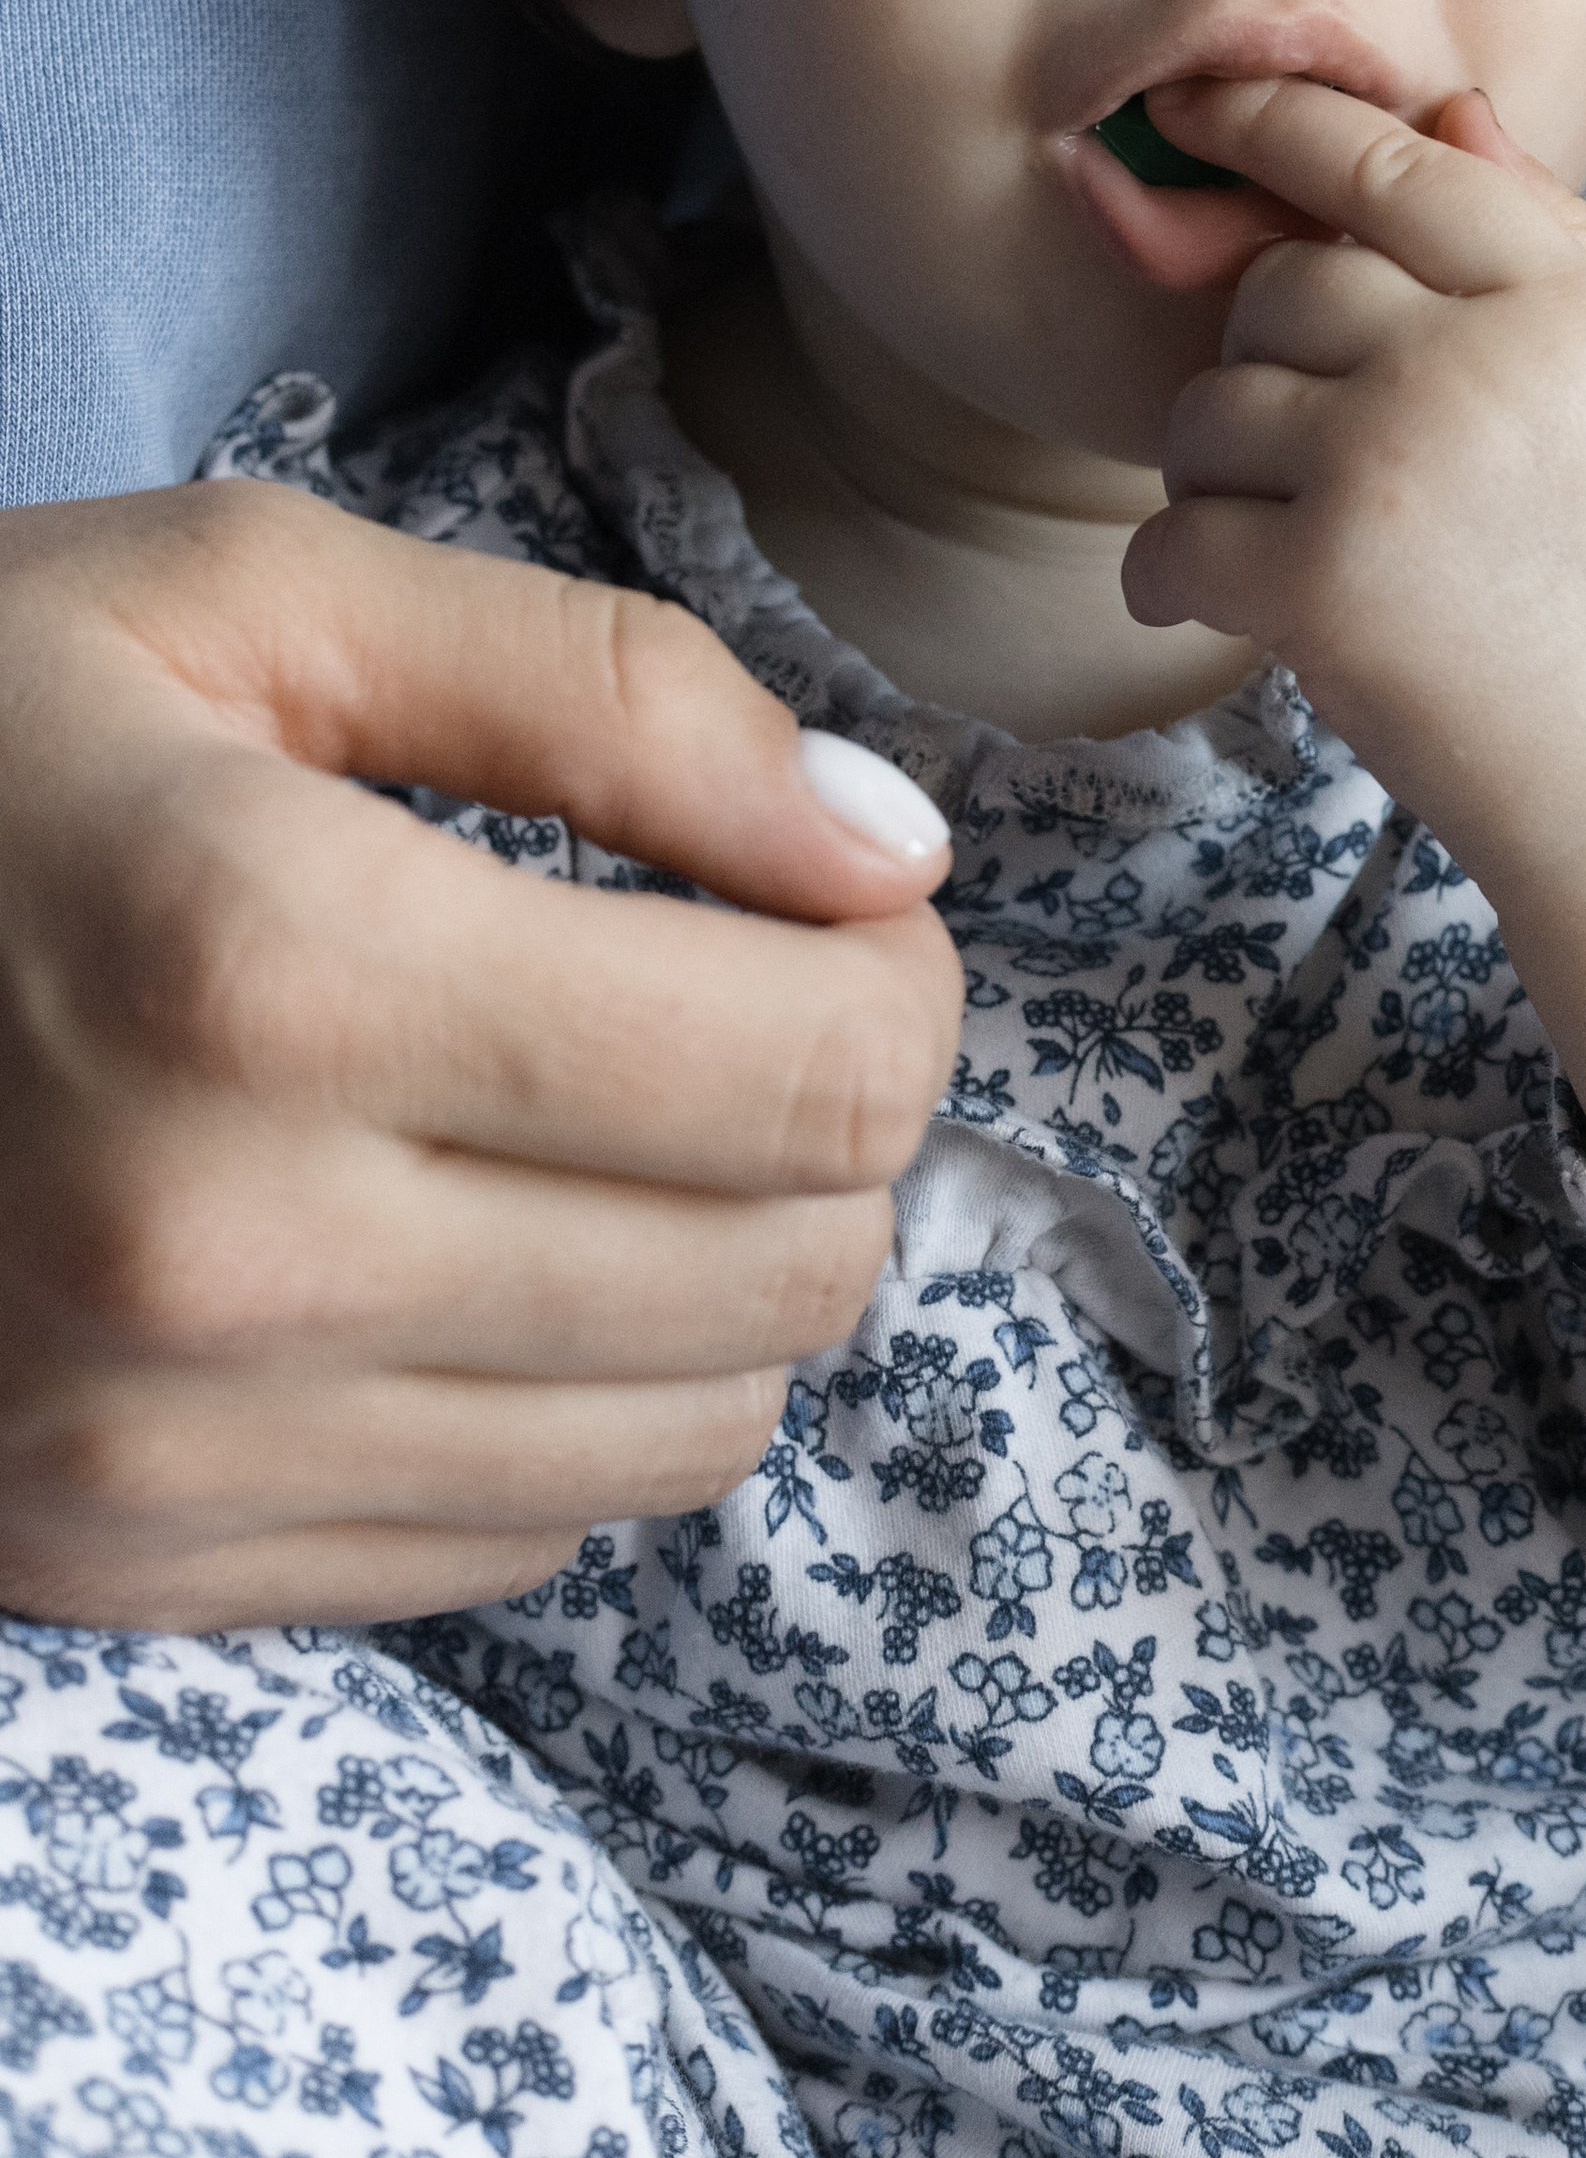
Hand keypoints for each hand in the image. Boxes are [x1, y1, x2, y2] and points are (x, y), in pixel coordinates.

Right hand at [0, 482, 957, 1629]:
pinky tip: (454, 1244)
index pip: (819, 1072)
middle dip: (829, 1120)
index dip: (893, 974)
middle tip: (736, 992)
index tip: (829, 897)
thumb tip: (889, 853)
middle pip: (790, 1272)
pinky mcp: (120, 1562)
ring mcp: (160, 1448)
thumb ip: (611, 693)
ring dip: (717, 1272)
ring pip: (688, 1439)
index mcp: (271, 964)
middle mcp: (224, 1251)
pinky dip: (559, 1396)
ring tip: (598, 1117)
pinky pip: (515, 1540)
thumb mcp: (251, 595)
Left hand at [1124, 79, 1585, 1401]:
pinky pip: (1174, 532)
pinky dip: (1173, 575)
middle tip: (1317, 453)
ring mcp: (1390, 463)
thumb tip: (1451, 109)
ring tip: (1295, 541)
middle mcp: (1476, 360)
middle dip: (1272, 358)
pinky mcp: (1319, 578)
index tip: (1200, 102)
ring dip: (1221, 473)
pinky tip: (1219, 605)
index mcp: (1566, 303)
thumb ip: (1553, 247)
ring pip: (1212, 405)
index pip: (1396, 165)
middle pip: (1282, 284)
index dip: (1281, 122)